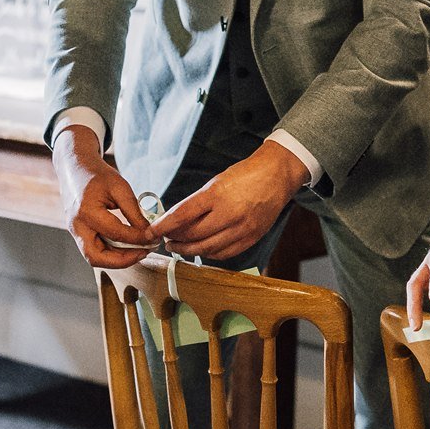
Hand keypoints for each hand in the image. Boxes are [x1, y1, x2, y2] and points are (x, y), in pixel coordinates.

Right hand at [55, 125, 155, 267]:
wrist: (76, 169)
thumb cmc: (98, 175)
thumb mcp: (120, 187)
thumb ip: (134, 211)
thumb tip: (148, 233)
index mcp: (87, 211)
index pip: (116, 233)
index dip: (138, 238)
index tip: (154, 238)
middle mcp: (77, 226)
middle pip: (97, 257)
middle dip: (123, 261)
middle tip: (144, 253)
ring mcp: (75, 232)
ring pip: (94, 258)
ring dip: (117, 260)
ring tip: (138, 252)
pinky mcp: (78, 234)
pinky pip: (94, 250)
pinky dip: (111, 254)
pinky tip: (127, 247)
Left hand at [149, 140, 307, 261]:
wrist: (277, 175)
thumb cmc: (245, 175)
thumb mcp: (216, 182)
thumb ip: (198, 202)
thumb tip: (176, 220)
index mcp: (217, 195)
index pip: (183, 215)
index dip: (164, 226)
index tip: (152, 231)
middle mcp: (230, 214)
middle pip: (193, 235)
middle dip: (175, 239)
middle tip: (165, 238)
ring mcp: (242, 228)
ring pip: (208, 249)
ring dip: (189, 250)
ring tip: (178, 247)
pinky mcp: (252, 238)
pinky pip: (225, 253)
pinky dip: (209, 254)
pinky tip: (200, 250)